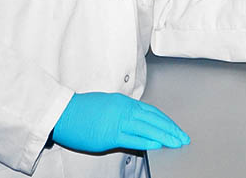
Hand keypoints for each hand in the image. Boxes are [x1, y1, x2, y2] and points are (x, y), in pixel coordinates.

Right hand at [51, 92, 189, 152]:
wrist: (63, 113)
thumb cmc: (81, 110)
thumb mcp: (107, 105)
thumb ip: (123, 112)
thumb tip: (136, 122)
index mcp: (124, 102)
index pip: (151, 111)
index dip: (166, 120)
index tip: (175, 128)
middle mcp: (124, 109)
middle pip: (154, 119)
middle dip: (171, 129)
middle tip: (183, 137)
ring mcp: (118, 121)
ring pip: (148, 128)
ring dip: (165, 135)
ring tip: (177, 142)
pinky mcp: (110, 134)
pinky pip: (133, 138)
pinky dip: (147, 141)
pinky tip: (158, 144)